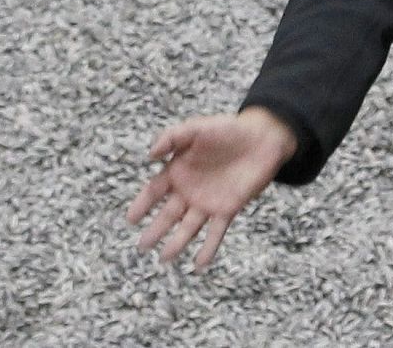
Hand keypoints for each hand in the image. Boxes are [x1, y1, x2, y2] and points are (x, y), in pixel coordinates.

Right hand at [126, 107, 297, 269]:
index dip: (141, 205)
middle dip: (156, 230)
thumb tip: (150, 154)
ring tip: (165, 259)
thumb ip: (172, 137)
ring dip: (177, 243)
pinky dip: (208, 249)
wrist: (262, 137)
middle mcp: (190, 191)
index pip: (154, 191)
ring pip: (189, 227)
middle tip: (143, 246)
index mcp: (178, 171)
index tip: (130, 219)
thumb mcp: (196, 128)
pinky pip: (216, 232)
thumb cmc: (228, 129)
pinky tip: (199, 265)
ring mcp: (208, 202)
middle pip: (168, 215)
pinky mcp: (228, 208)